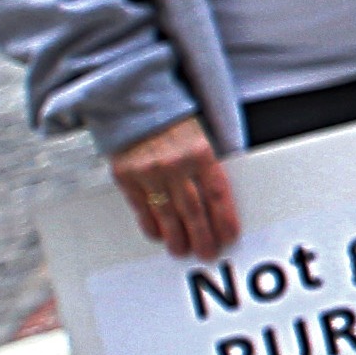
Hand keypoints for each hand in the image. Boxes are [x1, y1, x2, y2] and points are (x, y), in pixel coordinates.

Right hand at [108, 113, 239, 259]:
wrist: (134, 102)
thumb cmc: (173, 122)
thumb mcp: (199, 136)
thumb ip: (206, 166)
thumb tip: (217, 202)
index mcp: (200, 152)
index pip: (216, 193)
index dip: (224, 218)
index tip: (229, 236)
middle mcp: (175, 163)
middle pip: (193, 209)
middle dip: (202, 235)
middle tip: (207, 252)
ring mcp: (148, 171)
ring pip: (167, 212)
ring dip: (176, 236)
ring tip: (182, 250)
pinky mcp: (125, 175)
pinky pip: (141, 207)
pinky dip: (151, 224)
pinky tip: (159, 235)